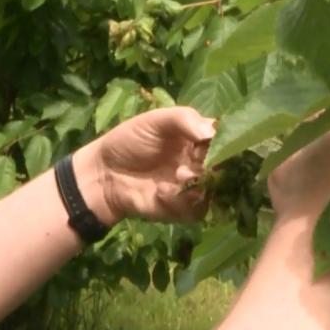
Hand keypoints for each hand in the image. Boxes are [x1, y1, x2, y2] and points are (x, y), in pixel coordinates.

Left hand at [74, 106, 216, 224]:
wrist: (104, 173)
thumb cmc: (129, 141)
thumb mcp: (155, 120)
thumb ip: (184, 119)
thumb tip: (210, 132)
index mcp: (199, 138)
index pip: (225, 138)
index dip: (223, 140)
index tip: (207, 141)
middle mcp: (203, 163)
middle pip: (225, 166)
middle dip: (210, 163)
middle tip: (192, 160)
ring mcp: (195, 187)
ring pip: (215, 190)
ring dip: (197, 182)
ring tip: (177, 175)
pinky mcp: (184, 210)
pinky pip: (197, 210)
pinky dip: (180, 201)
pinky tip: (160, 191)